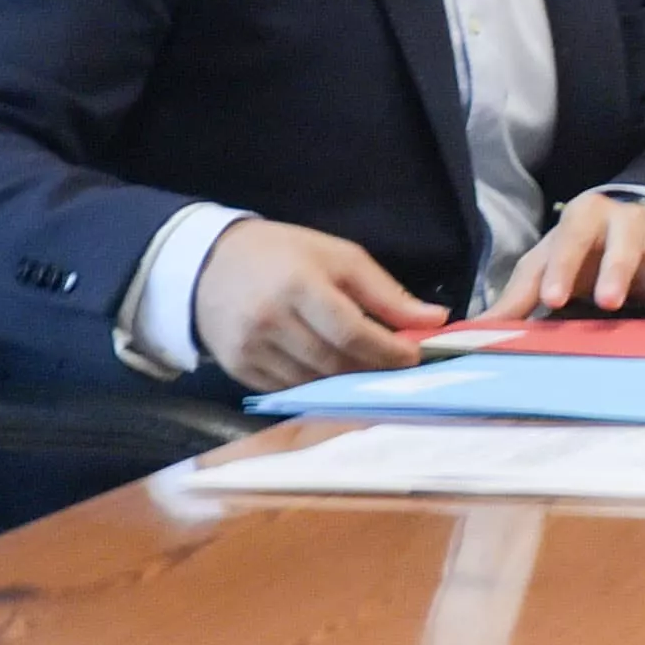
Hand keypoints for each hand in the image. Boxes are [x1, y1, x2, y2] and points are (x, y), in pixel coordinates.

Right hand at [190, 220, 447, 391]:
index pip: (351, 333)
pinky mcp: (237, 369)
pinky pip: (287, 389)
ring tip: (367, 367)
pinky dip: (315, 384)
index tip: (413, 356)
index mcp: (299, 287)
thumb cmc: (286, 255)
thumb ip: (386, 293)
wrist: (210, 263)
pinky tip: (330, 371)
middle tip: (396, 366)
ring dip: (346, 380)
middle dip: (372, 369)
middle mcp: (269, 322)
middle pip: (333, 362)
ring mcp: (249, 349)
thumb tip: (434, 320)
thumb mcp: (340, 258)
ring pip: (312, 381)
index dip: (387, 350)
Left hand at [482, 192, 644, 322]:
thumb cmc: (576, 252)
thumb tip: (472, 331)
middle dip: (616, 270)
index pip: (571, 237)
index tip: (549, 299)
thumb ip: (517, 296)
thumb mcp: (544, 264)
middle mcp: (628, 222)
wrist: (621, 228)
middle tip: (607, 302)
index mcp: (586, 218)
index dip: (561, 266)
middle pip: (624, 240)